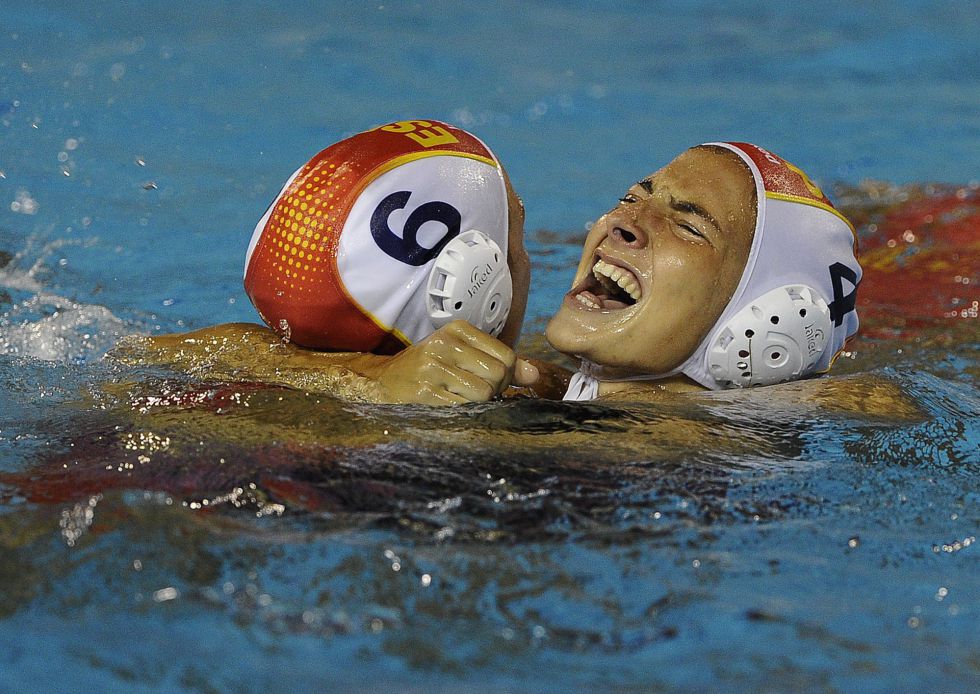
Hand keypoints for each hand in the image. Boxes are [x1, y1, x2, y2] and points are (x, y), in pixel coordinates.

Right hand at [371, 321, 538, 404]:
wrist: (381, 383)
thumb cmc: (428, 370)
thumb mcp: (462, 356)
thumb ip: (500, 362)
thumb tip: (535, 374)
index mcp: (456, 330)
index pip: (506, 356)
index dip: (507, 376)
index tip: (490, 382)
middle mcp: (444, 344)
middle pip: (498, 374)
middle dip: (494, 391)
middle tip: (474, 394)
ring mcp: (432, 368)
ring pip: (483, 393)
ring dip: (478, 405)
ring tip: (459, 399)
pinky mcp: (424, 393)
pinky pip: (463, 409)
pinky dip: (464, 414)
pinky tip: (448, 407)